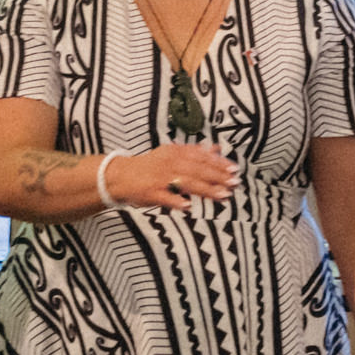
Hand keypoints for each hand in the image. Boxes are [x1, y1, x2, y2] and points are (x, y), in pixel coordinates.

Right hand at [115, 142, 240, 210]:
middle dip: (218, 177)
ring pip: (186, 183)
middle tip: (234, 182)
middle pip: (198, 170)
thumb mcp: (172, 154)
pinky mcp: (151, 192)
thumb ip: (195, 152)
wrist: (120, 176)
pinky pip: (165, 197)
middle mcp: (170, 163)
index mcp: (176, 153)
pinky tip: (188, 206)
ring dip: (206, 189)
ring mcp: (160, 178)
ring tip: (223, 195)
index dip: (219, 163)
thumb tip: (217, 149)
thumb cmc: (150, 166)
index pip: (201, 157)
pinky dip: (176, 201)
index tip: (234, 169)